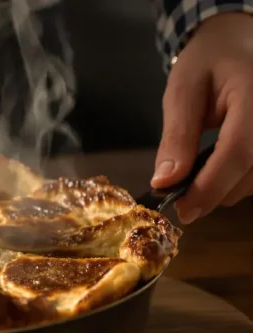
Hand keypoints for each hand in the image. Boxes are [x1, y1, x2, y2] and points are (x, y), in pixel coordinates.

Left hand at [152, 12, 252, 223]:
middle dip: (213, 194)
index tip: (183, 210)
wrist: (234, 44)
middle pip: (251, 172)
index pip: (238, 151)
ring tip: (193, 185)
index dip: (210, 186)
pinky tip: (214, 175)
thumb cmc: (206, 63)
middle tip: (180, 203)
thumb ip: (176, 136)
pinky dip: (236, 181)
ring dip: (225, 190)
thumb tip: (164, 181)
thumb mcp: (182, 92)